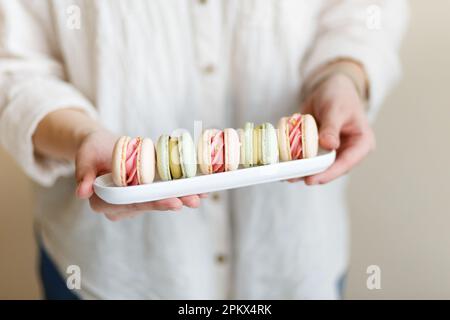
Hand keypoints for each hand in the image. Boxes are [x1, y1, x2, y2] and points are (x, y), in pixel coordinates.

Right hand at [75, 129, 206, 220]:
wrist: (101, 145)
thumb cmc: (91, 149)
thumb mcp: (85, 156)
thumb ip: (84, 174)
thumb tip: (81, 192)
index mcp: (104, 201)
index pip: (131, 204)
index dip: (152, 203)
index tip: (172, 202)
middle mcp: (121, 206)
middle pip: (149, 204)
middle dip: (172, 202)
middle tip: (193, 199)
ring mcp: (135, 200)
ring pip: (159, 200)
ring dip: (180, 198)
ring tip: (200, 195)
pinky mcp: (145, 193)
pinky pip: (163, 193)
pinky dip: (180, 190)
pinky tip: (198, 189)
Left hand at [290, 73, 374, 184]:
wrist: (329, 89)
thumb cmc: (339, 96)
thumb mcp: (336, 108)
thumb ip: (332, 127)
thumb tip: (329, 145)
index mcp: (361, 143)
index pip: (347, 163)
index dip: (329, 173)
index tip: (312, 179)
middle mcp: (348, 152)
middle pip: (330, 169)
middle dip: (312, 175)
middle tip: (293, 177)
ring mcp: (333, 153)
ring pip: (317, 167)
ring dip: (301, 171)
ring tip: (285, 174)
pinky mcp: (319, 151)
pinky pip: (308, 159)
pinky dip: (296, 162)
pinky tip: (283, 165)